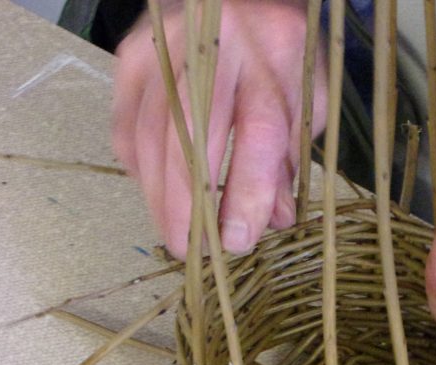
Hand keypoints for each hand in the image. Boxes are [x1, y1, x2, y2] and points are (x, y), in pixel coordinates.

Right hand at [112, 0, 325, 255]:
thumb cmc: (280, 55)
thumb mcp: (307, 101)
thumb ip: (288, 160)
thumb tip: (268, 222)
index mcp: (276, 50)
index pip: (261, 132)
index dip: (247, 193)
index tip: (238, 241)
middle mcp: (217, 43)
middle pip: (192, 134)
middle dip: (187, 204)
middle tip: (190, 250)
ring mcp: (165, 45)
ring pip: (151, 133)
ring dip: (158, 195)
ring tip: (173, 234)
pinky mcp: (133, 55)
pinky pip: (128, 123)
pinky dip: (141, 168)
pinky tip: (156, 193)